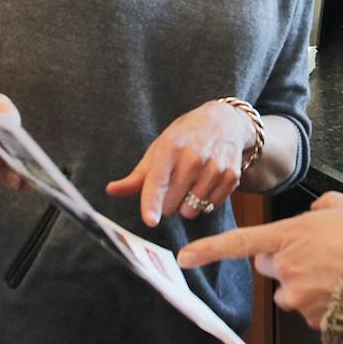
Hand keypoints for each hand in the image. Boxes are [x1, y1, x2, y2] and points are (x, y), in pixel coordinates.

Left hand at [107, 100, 254, 227]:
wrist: (224, 122)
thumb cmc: (185, 138)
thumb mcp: (158, 150)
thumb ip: (136, 176)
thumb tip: (111, 190)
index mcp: (170, 148)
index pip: (157, 181)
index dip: (152, 203)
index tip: (150, 220)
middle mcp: (193, 158)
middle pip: (171, 204)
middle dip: (167, 202)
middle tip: (173, 184)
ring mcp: (214, 167)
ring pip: (191, 210)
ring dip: (186, 205)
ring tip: (190, 184)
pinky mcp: (231, 177)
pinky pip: (210, 207)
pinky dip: (204, 203)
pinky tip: (205, 184)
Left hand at [177, 192, 342, 326]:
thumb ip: (323, 207)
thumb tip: (316, 214)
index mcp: (288, 237)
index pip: (239, 243)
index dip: (209, 251)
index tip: (184, 259)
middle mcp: (286, 269)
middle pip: (270, 266)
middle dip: (285, 261)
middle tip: (318, 253)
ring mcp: (298, 297)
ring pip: (290, 290)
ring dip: (306, 284)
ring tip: (340, 273)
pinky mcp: (312, 320)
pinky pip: (310, 309)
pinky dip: (324, 302)